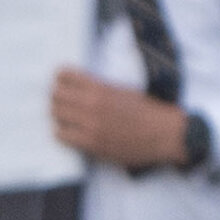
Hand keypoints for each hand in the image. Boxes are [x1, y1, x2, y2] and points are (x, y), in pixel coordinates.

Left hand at [53, 69, 196, 172]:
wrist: (164, 134)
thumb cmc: (147, 111)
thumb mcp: (123, 90)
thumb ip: (99, 88)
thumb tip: (78, 87)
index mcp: (102, 87)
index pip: (65, 76)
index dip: (60, 78)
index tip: (59, 80)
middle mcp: (93, 104)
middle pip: (55, 96)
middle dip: (56, 98)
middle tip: (60, 101)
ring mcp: (90, 124)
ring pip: (56, 115)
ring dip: (58, 116)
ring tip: (65, 118)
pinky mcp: (91, 143)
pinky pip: (62, 136)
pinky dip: (62, 133)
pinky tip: (70, 133)